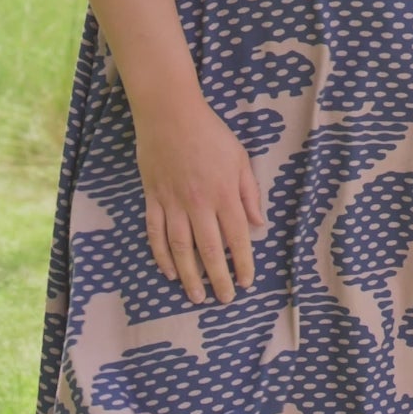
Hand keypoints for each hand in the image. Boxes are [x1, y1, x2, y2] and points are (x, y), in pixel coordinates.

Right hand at [134, 93, 265, 305]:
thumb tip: (258, 224)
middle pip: (210, 250)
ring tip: (197, 296)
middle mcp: (199, 204)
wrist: (170, 114)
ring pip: (181, 248)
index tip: (246, 282)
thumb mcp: (239, 158)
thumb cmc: (210, 133)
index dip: (243, 263)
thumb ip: (249, 193)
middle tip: (224, 299)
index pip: (237, 238)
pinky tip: (169, 271)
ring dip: (190, 276)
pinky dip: (161, 255)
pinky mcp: (153, 199)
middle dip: (218, 279)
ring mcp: (173, 203)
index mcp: (224, 194)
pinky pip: (156, 233)